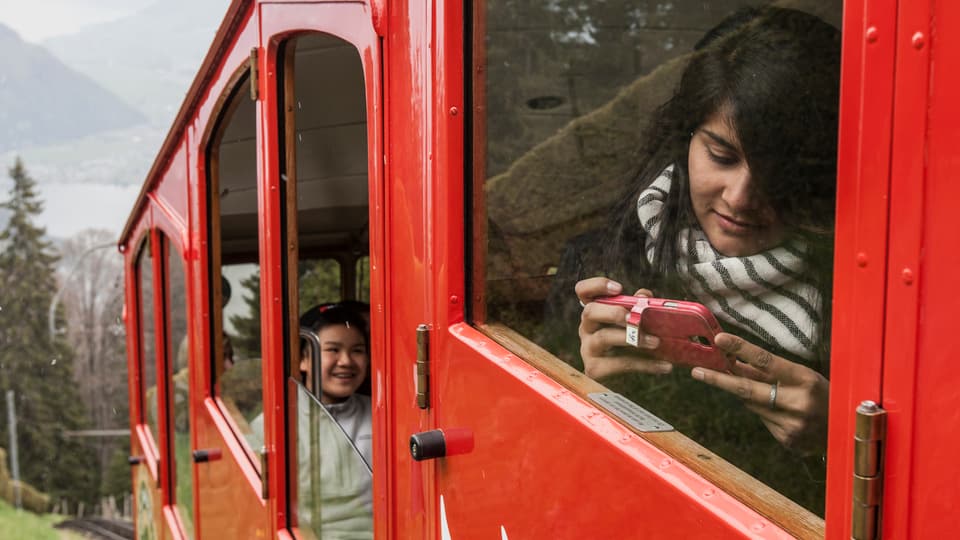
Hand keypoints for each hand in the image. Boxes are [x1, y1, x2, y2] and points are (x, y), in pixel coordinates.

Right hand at [575, 277, 671, 378]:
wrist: (623, 378)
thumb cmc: (632, 343)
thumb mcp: (635, 322)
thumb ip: (640, 306)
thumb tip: (644, 296)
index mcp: (595, 312)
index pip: (583, 291)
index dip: (597, 285)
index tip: (619, 288)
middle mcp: (586, 328)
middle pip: (590, 311)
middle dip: (614, 312)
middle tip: (634, 317)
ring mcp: (588, 349)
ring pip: (603, 337)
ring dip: (632, 338)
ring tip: (656, 342)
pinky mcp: (595, 369)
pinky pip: (620, 364)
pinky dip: (645, 364)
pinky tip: (665, 366)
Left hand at [690, 332, 828, 453]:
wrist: (849, 433)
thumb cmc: (825, 396)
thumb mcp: (803, 376)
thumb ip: (769, 370)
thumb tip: (735, 360)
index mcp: (805, 380)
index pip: (766, 360)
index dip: (741, 349)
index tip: (719, 340)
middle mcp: (797, 403)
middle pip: (748, 389)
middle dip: (719, 379)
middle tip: (697, 371)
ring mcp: (791, 425)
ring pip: (753, 405)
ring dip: (750, 396)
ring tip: (770, 392)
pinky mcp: (787, 440)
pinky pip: (764, 420)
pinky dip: (765, 412)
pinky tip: (784, 413)